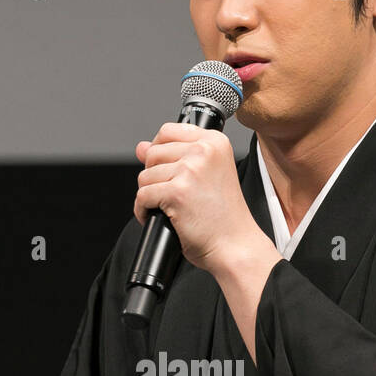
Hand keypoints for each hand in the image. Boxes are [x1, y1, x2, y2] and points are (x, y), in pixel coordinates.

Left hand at [134, 122, 261, 274]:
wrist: (235, 245)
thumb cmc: (224, 216)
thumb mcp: (205, 176)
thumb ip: (174, 155)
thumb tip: (140, 147)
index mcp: (215, 142)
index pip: (168, 130)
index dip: (158, 149)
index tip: (163, 167)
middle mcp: (204, 151)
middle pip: (153, 153)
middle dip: (154, 176)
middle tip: (171, 194)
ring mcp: (190, 170)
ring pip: (145, 176)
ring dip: (150, 196)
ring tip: (168, 208)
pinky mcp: (177, 192)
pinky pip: (142, 196)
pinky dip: (144, 211)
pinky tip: (160, 217)